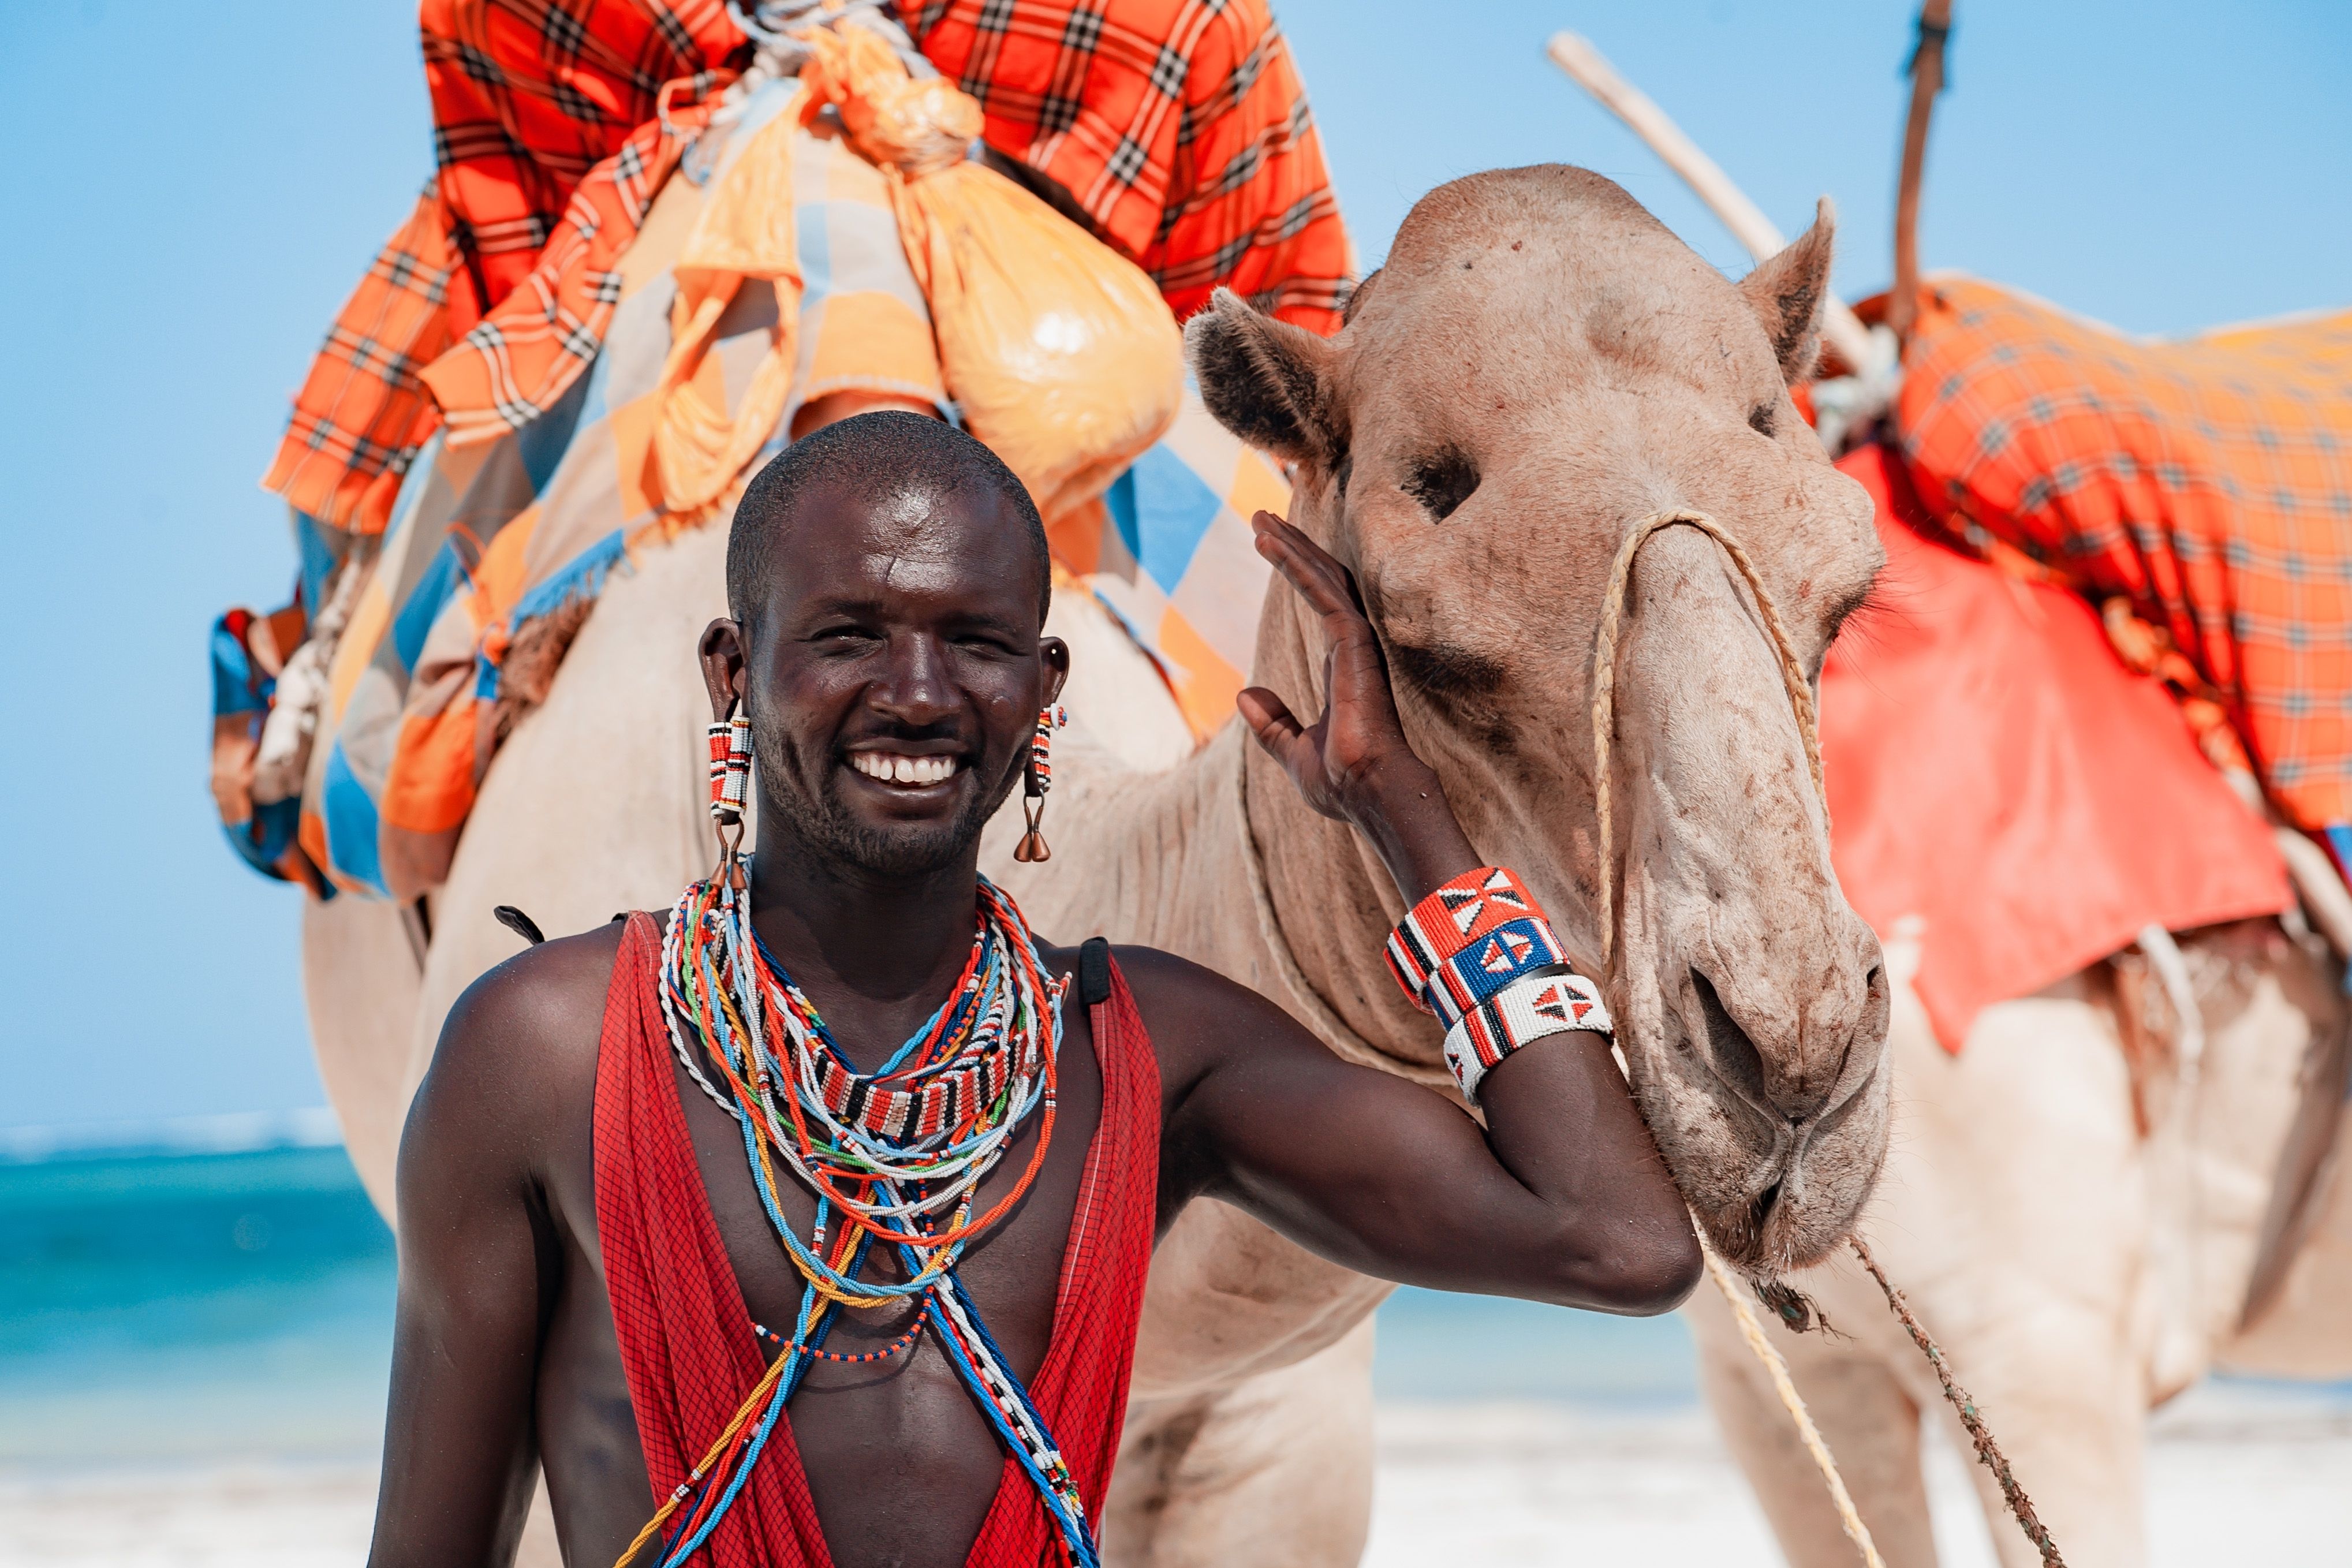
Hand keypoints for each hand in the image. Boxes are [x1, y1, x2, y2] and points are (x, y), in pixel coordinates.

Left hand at [1237, 511, 1479, 901]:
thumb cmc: (1343, 783)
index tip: (1270, 545)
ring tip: (1260, 520)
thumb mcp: (1293, 751)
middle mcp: (1353, 649)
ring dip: (1291, 546)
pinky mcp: (1355, 643)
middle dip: (1294, 547)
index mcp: (1344, 669)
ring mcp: (1357, 643)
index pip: (1322, 605)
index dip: (1298, 572)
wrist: (1368, 795)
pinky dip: (1296, 563)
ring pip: (1324, 578)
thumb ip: (1271, 724)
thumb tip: (1244, 695)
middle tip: (1263, 518)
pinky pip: (1323, 591)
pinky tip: (1271, 542)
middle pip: (1323, 581)